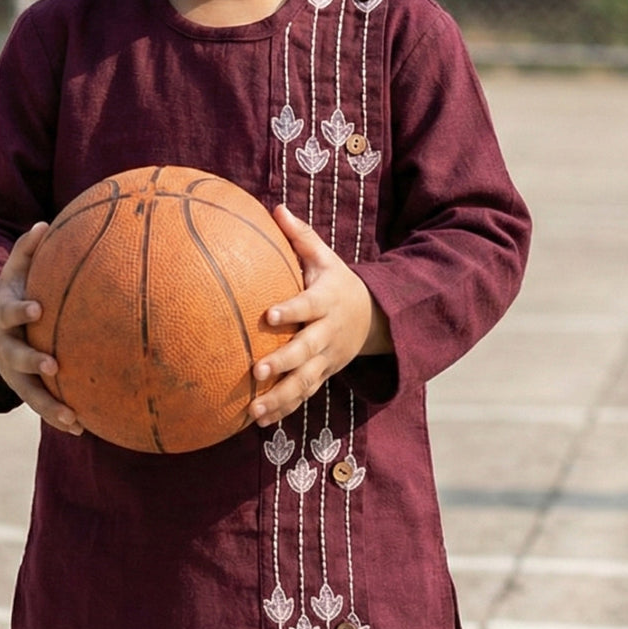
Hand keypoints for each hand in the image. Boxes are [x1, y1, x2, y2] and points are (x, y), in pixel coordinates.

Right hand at [0, 224, 83, 436]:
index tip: (37, 309)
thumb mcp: (12, 271)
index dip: (22, 310)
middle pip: (16, 358)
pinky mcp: (24, 389)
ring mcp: (13, 372)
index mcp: (4, 315)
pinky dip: (59, 417)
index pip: (11, 312)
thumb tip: (43, 224)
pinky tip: (83, 428)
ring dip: (50, 406)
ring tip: (73, 418)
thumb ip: (26, 250)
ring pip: (29, 392)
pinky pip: (42, 406)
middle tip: (53, 365)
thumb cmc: (10, 294)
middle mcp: (6, 347)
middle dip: (33, 362)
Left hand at [249, 206, 391, 427]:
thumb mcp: (325, 258)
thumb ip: (300, 236)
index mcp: (326, 302)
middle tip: (256, 370)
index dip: (290, 310)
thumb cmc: (336, 283)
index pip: (307, 306)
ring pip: (304, 382)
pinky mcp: (323, 376)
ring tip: (253, 409)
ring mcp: (326, 359)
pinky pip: (303, 396)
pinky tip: (257, 421)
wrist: (373, 318)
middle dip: (282, 362)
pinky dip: (283, 409)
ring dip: (279, 397)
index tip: (268, 315)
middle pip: (305, 351)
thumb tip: (275, 207)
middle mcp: (327, 334)